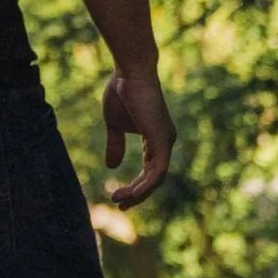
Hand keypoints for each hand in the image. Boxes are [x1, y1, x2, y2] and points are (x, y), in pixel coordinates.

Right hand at [102, 70, 175, 206]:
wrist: (130, 72)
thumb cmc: (121, 92)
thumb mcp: (114, 124)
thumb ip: (115, 144)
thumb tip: (111, 166)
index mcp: (155, 138)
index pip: (150, 170)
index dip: (135, 186)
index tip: (118, 197)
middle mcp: (164, 142)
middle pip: (154, 178)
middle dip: (137, 194)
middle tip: (120, 205)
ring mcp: (165, 141)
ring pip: (156, 178)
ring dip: (138, 193)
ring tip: (119, 200)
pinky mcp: (161, 139)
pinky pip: (156, 171)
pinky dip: (144, 185)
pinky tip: (130, 192)